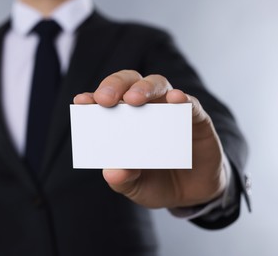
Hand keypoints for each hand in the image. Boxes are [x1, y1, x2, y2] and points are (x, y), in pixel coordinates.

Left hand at [73, 70, 225, 207]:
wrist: (192, 194)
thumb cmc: (156, 182)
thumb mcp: (136, 187)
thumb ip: (123, 180)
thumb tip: (113, 172)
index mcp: (123, 121)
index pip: (106, 103)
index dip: (92, 99)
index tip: (81, 102)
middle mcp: (145, 109)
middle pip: (129, 83)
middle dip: (115, 86)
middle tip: (105, 99)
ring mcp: (170, 110)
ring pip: (157, 84)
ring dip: (145, 88)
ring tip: (134, 99)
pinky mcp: (196, 118)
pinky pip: (190, 103)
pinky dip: (182, 99)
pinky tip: (176, 100)